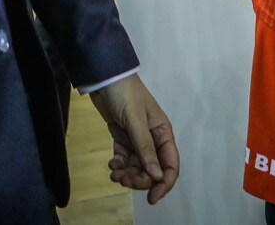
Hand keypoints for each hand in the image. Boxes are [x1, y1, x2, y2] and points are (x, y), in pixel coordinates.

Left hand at [90, 74, 179, 205]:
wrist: (103, 78)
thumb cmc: (125, 94)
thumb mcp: (136, 120)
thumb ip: (145, 148)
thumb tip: (157, 176)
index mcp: (163, 133)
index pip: (171, 165)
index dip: (164, 183)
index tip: (151, 198)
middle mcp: (153, 139)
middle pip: (152, 170)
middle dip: (140, 179)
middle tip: (123, 180)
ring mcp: (138, 139)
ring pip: (137, 166)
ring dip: (127, 174)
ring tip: (114, 173)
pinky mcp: (123, 138)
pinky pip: (125, 159)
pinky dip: (119, 165)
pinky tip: (112, 165)